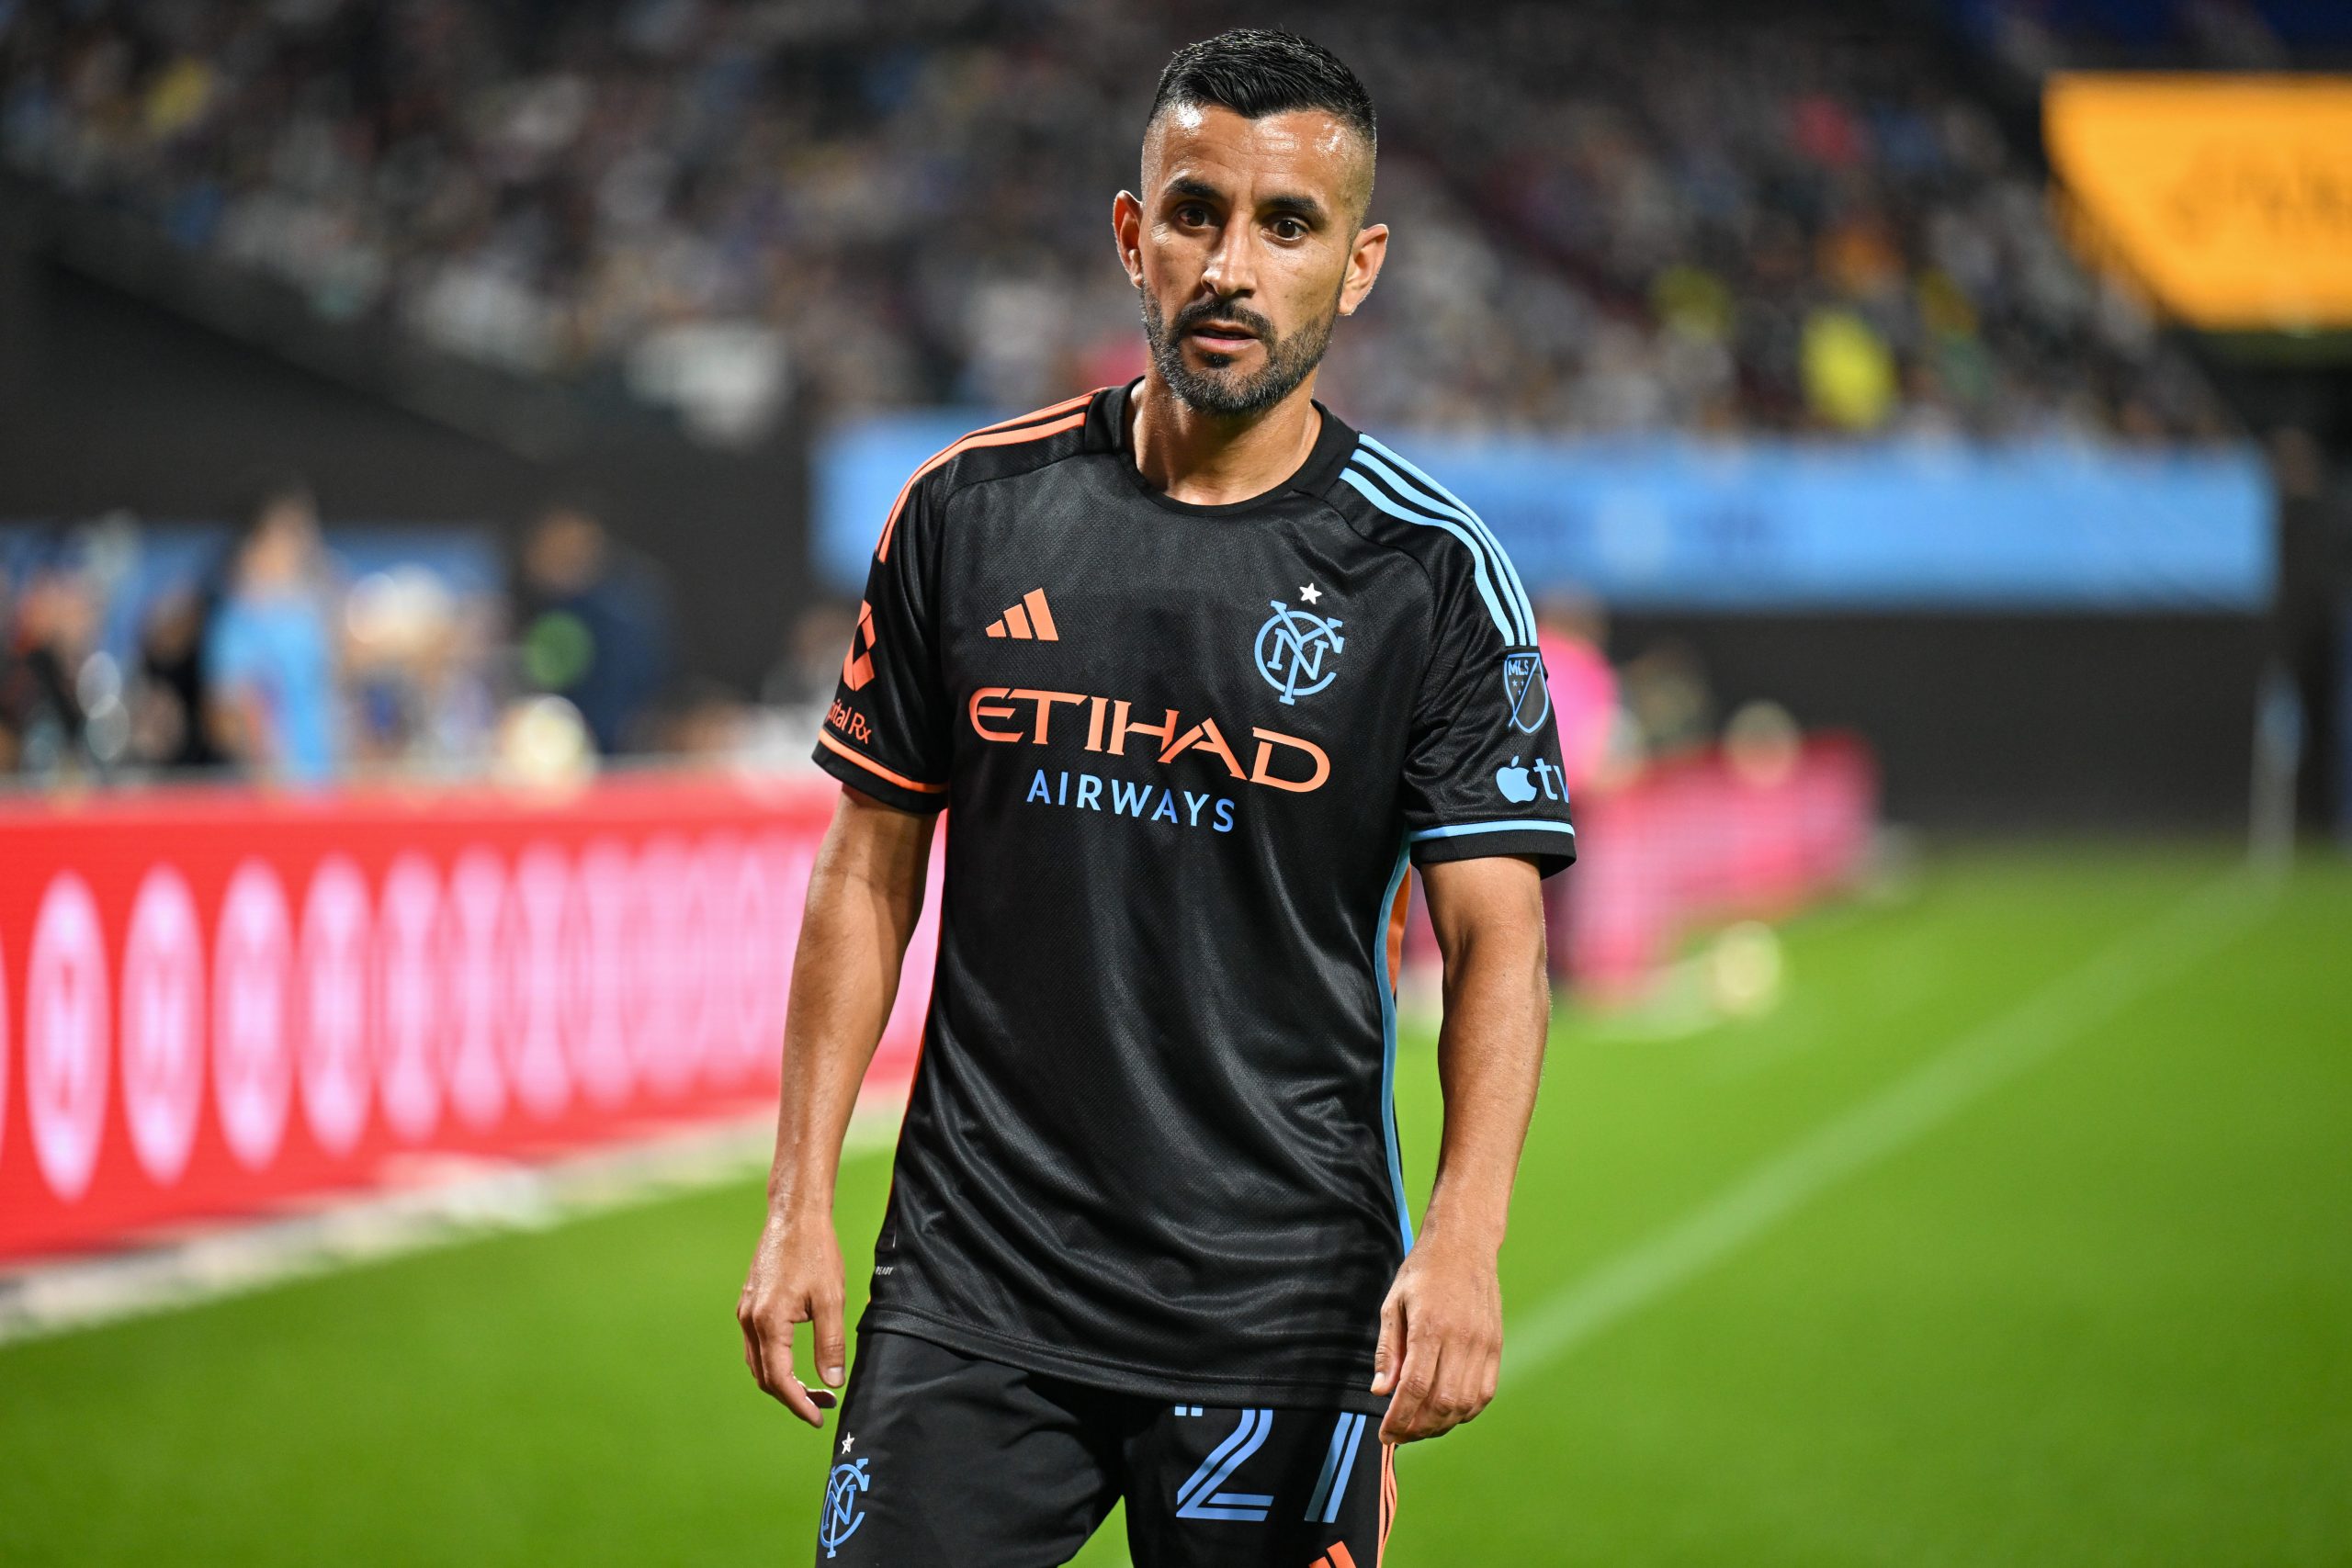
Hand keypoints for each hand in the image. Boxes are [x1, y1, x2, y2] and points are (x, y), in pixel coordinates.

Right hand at [737, 1210, 846, 1427]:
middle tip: (824, 1404)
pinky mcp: (749, 1304)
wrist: (794, 1215)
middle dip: (793, 1397)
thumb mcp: (831, 1300)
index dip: (799, 1404)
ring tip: (816, 1387)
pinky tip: (797, 1361)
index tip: (820, 1418)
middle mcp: (749, 1320)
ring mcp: (745, 1312)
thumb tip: (834, 1381)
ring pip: (758, 1363)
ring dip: (783, 1382)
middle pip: (765, 1377)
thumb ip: (831, 1343)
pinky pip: (756, 1346)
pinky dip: (774, 1363)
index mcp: (768, 1322)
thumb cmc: (816, 1252)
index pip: (780, 1380)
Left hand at [1370, 1230, 1502, 1442]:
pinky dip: (1465, 1412)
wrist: (1465, 1244)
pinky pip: (1484, 1393)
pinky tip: (1446, 1413)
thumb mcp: (1394, 1303)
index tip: (1384, 1434)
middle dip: (1417, 1428)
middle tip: (1399, 1435)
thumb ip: (1388, 1349)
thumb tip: (1381, 1391)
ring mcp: (1483, 1344)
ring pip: (1465, 1404)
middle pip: (1442, 1403)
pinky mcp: (1496, 1346)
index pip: (1414, 1387)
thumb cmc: (1424, 1271)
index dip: (1399, 1418)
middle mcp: (1461, 1339)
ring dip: (1441, 1425)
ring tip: (1419, 1427)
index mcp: (1431, 1326)